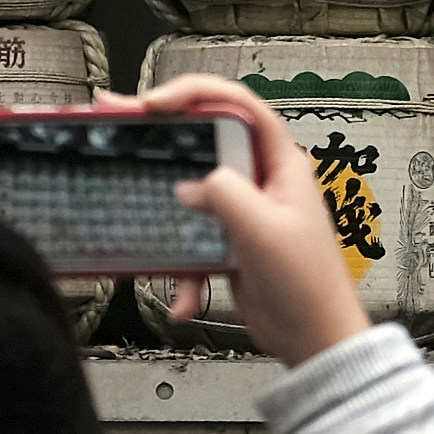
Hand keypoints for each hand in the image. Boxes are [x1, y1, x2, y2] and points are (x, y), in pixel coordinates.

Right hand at [128, 75, 367, 369]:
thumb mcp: (263, 229)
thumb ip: (224, 193)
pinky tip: (183, 298)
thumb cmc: (308, 285)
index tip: (154, 104)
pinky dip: (181, 269)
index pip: (236, 106)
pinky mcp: (228, 242)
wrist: (314, 339)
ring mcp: (243, 211)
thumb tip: (191, 184)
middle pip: (204, 140)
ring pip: (190, 190)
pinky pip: (191, 240)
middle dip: (162, 134)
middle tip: (119, 120)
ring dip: (162, 207)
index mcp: (280, 164)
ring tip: (127, 202)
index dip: (194, 94)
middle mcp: (260, 180)